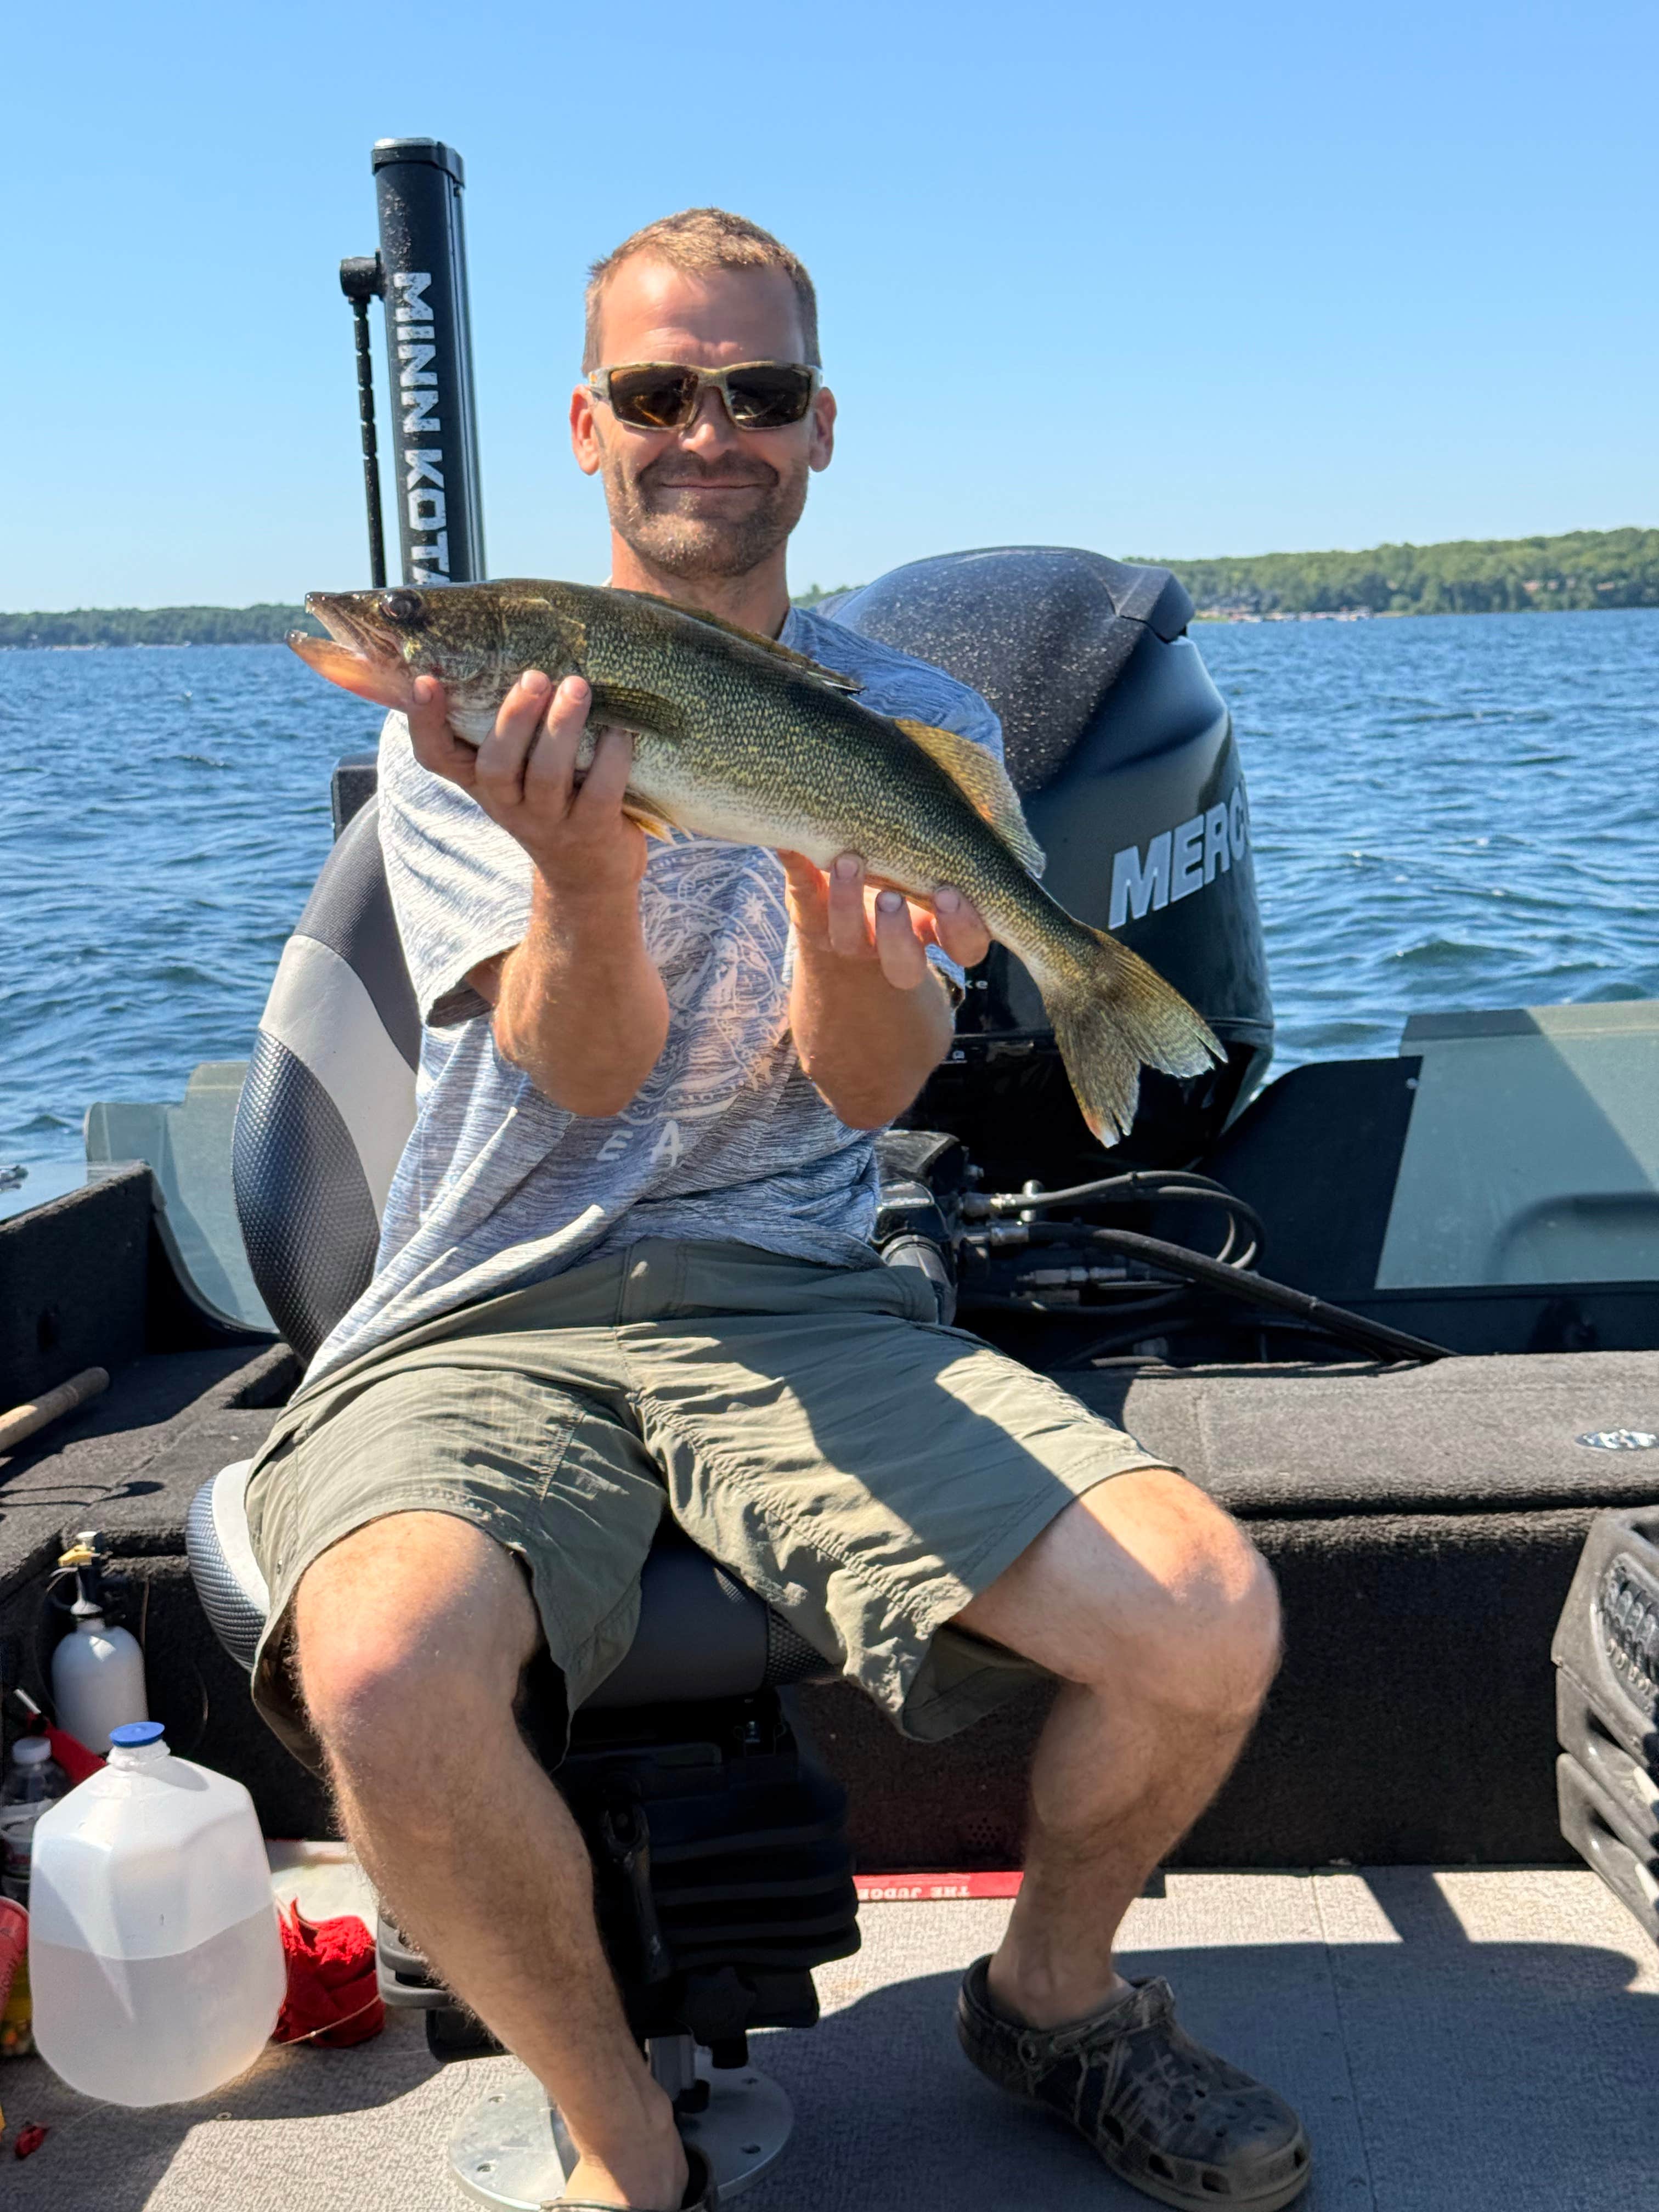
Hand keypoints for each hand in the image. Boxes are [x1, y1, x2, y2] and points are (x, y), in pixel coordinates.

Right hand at [407, 670, 645, 903]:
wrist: (589, 873)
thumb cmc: (552, 800)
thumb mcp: (518, 770)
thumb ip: (508, 726)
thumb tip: (514, 645)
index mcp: (480, 782)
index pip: (435, 757)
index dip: (424, 722)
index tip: (425, 681)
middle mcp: (508, 805)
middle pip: (495, 765)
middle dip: (513, 719)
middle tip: (534, 677)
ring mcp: (550, 822)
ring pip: (547, 776)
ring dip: (562, 728)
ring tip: (577, 687)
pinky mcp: (593, 830)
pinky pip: (601, 791)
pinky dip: (612, 756)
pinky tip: (621, 729)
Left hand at [779, 852, 990, 988]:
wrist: (848, 922)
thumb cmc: (908, 881)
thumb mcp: (931, 871)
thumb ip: (946, 846)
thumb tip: (970, 790)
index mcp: (935, 933)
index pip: (964, 947)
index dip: (961, 928)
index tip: (949, 894)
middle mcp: (893, 948)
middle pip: (903, 964)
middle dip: (896, 933)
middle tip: (891, 897)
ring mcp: (851, 941)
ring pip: (849, 941)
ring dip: (846, 903)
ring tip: (847, 862)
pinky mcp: (811, 922)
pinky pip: (803, 902)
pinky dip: (797, 869)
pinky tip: (792, 844)